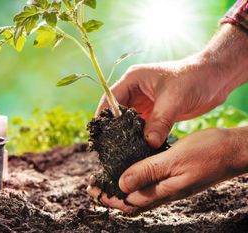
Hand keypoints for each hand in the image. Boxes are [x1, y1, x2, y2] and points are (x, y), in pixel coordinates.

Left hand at [87, 127, 247, 213]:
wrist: (234, 151)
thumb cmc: (208, 152)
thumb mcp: (174, 159)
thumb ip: (147, 171)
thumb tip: (121, 185)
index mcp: (163, 191)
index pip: (128, 202)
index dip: (108, 197)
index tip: (91, 189)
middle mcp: (165, 192)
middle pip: (131, 201)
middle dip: (110, 195)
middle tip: (93, 186)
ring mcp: (171, 186)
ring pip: (140, 193)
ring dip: (121, 188)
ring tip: (106, 179)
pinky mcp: (175, 178)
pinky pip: (150, 184)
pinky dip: (135, 179)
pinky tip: (131, 169)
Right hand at [97, 58, 228, 147]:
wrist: (216, 79)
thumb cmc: (194, 79)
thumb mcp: (174, 100)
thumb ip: (160, 121)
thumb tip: (148, 143)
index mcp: (133, 80)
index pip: (110, 99)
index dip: (104, 116)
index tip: (101, 134)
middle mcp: (135, 91)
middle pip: (116, 112)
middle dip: (113, 129)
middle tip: (108, 147)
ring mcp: (144, 102)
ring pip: (128, 122)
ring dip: (126, 135)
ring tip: (121, 151)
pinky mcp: (154, 113)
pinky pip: (141, 127)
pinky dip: (139, 138)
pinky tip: (137, 149)